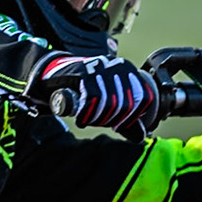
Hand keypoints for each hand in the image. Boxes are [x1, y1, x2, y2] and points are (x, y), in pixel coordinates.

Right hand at [31, 53, 160, 132]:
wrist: (58, 77)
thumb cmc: (86, 90)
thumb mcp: (108, 102)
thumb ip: (125, 118)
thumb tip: (141, 136)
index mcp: (129, 70)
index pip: (143, 99)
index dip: (132, 117)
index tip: (117, 124)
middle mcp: (118, 66)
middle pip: (126, 104)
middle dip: (113, 120)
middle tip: (99, 123)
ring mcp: (101, 68)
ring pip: (110, 102)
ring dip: (98, 118)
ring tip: (89, 121)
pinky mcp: (84, 73)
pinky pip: (92, 98)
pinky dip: (87, 114)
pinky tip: (81, 119)